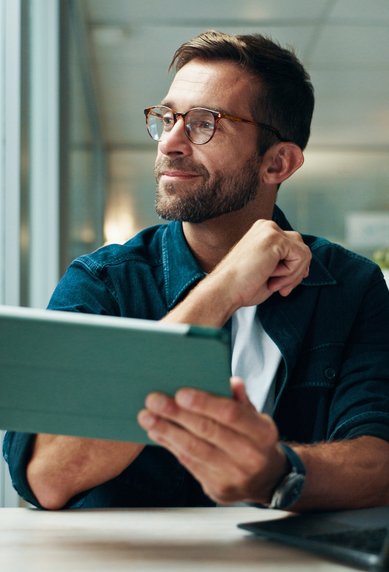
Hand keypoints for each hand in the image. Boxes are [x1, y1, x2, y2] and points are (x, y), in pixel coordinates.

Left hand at [137, 377, 286, 504]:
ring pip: (194, 449)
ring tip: (146, 417)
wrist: (267, 481)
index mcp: (262, 433)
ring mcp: (233, 475)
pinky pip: (189, 463)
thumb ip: (241, 401)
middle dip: (177, 414)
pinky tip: (156, 432)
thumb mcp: (257, 419)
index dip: (204, 403)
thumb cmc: (256, 440)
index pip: (231, 414)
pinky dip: (170, 446)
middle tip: (153, 400)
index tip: (180, 393)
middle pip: (207, 431)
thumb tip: (231, 381)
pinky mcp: (217, 489)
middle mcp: (250, 456)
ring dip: (167, 431)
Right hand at [210, 219, 310, 307]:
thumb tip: (306, 267)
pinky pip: (301, 257)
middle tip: (280, 289)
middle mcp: (267, 227)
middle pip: (301, 247)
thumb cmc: (242, 285)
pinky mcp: (275, 238)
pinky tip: (271, 277)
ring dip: (293, 275)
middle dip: (296, 272)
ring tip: (272, 283)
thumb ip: (285, 262)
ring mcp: (271, 230)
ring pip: (304, 253)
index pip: (293, 247)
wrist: (226, 289)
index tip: (282, 287)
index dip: (294, 270)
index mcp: (263, 232)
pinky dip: (291, 274)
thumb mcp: (269, 270)